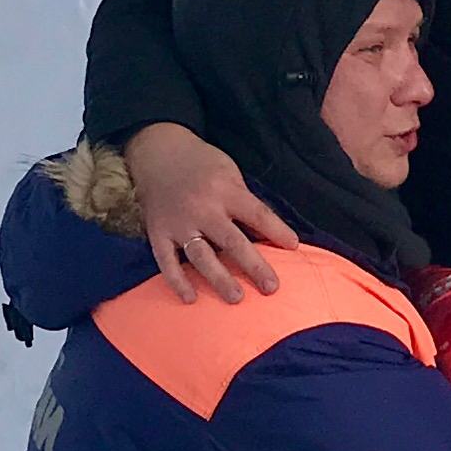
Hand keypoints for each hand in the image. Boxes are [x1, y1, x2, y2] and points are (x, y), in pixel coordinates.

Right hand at [126, 122, 292, 304]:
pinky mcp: (158, 233)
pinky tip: (191, 298)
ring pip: (201, 256)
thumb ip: (244, 201)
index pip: (256, 214)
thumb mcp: (229, 172)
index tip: (294, 247)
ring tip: (236, 298)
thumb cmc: (201, 163)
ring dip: (218, 279)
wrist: (157, 152)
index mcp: (224, 190)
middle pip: (232, 242)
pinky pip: (166, 261)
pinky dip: (177, 281)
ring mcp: (178, 223)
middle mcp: (202, 209)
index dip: (277, 231)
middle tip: (271, 288)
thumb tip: (265, 235)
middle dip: (254, 266)